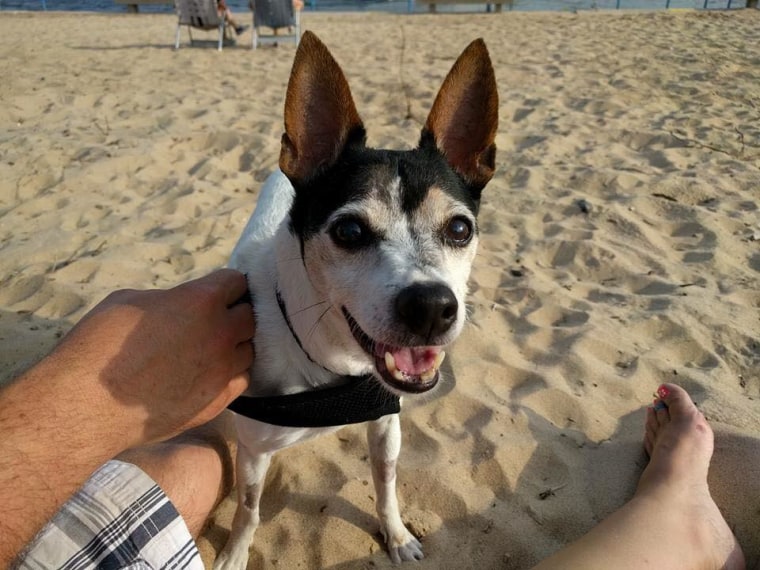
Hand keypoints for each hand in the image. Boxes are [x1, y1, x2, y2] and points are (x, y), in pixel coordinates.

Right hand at [48, 269, 254, 445]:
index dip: (226, 285)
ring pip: (248, 350)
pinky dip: (230, 373)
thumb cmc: (99, 345)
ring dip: (234, 346)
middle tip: (214, 321)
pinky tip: (210, 373)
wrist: (87, 405)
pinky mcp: (218, 401)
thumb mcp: (132, 301)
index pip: (237, 282)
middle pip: (250, 316)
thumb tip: (182, 307)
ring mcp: (223, 371)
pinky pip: (240, 379)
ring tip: (211, 350)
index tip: (218, 292)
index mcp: (202, 301)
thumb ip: (171, 300)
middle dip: (234, 314)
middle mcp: (221, 334)